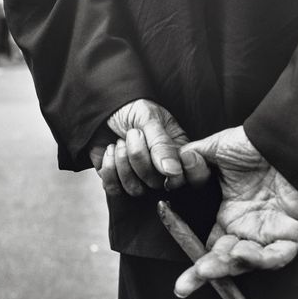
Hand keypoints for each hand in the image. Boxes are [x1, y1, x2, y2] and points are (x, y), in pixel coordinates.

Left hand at [88, 99, 209, 195]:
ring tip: (120, 142)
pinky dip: (109, 168)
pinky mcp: (118, 181)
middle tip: (133, 134)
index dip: (188, 174)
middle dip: (139, 158)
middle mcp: (162, 170)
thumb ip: (162, 145)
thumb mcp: (149, 118)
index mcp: (178, 153)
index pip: (194, 177)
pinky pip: (115, 189)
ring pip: (136, 190)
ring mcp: (140, 178)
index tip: (168, 158)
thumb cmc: (131, 109)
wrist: (102, 108)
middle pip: (158, 184)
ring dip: (122, 162)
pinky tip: (110, 150)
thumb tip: (174, 172)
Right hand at [173, 126, 297, 297]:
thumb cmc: (253, 142)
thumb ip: (189, 159)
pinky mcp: (293, 232)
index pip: (211, 248)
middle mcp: (248, 228)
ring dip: (228, 266)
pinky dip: (260, 259)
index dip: (196, 264)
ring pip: (248, 262)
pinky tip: (242, 253)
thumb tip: (168, 169)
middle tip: (183, 286)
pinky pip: (278, 255)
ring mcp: (270, 232)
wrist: (284, 136)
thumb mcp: (214, 150)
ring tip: (208, 266)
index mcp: (230, 215)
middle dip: (204, 275)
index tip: (180, 279)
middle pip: (225, 261)